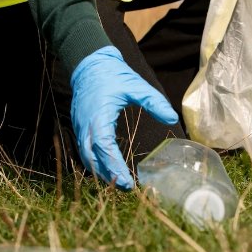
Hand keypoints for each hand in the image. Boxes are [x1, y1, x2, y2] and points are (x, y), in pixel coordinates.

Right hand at [70, 46, 178, 189]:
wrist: (89, 62)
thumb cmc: (112, 74)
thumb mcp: (136, 86)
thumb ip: (154, 102)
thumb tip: (172, 119)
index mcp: (98, 116)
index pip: (105, 148)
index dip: (115, 167)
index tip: (128, 182)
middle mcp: (85, 125)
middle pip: (92, 158)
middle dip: (108, 176)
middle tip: (127, 189)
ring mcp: (79, 127)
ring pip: (86, 157)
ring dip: (101, 172)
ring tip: (119, 183)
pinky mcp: (79, 127)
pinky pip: (85, 150)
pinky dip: (95, 162)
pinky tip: (108, 169)